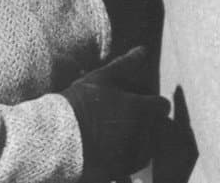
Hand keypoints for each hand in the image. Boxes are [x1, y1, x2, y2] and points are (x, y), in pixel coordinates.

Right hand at [61, 46, 171, 182]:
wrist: (56, 137)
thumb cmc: (80, 103)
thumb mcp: (101, 78)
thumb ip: (125, 64)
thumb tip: (142, 49)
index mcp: (141, 109)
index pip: (163, 106)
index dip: (154, 103)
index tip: (141, 102)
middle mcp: (142, 133)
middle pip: (157, 127)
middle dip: (148, 121)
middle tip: (127, 117)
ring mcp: (132, 153)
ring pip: (149, 146)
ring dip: (141, 140)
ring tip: (119, 133)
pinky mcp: (121, 169)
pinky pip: (135, 163)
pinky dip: (130, 156)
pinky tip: (113, 148)